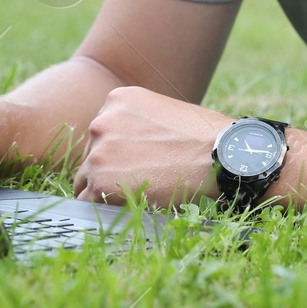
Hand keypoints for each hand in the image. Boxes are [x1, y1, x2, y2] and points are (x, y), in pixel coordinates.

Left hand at [73, 85, 229, 207]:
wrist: (219, 156)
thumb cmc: (202, 136)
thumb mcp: (162, 111)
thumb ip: (136, 123)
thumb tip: (126, 146)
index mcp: (117, 100)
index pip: (102, 133)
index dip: (117, 151)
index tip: (135, 162)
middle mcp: (102, 121)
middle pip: (91, 155)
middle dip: (109, 169)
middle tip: (139, 181)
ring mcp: (98, 151)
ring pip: (87, 180)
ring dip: (106, 190)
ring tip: (140, 194)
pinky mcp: (100, 180)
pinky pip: (87, 202)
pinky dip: (105, 208)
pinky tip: (131, 206)